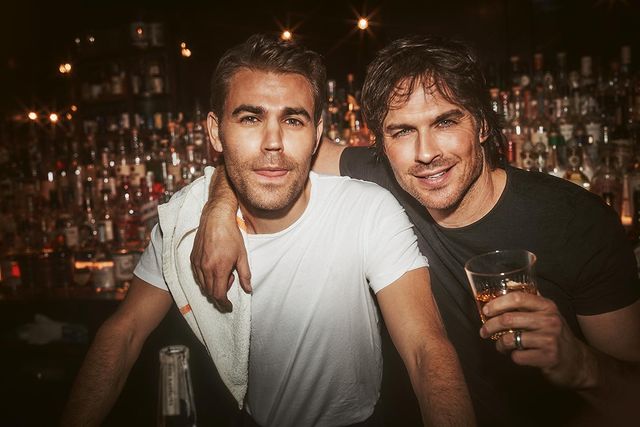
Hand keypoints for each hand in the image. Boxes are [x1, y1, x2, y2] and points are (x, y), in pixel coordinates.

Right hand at [190, 202, 251, 311]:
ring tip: (224, 275)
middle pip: (209, 292)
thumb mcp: (242, 255)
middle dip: (219, 296)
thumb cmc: (231, 235)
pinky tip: (214, 271)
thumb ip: (245, 275)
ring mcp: (197, 263)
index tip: (229, 306)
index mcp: (219, 269)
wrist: (216, 219)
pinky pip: (197, 276)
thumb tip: (248, 289)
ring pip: (202, 285)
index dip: (224, 304)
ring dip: (212, 287)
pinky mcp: (192, 258)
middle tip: (229, 285)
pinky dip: (204, 279)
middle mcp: (205, 268)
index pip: (218, 295)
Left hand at [479, 292, 595, 388]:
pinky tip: (518, 355)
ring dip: (500, 344)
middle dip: (490, 326)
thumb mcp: (547, 314)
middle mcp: (550, 320)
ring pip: (510, 339)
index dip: (497, 303)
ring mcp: (550, 339)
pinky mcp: (548, 358)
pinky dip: (513, 356)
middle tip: (483, 332)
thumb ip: (530, 303)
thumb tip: (506, 286)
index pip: (517, 298)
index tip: (486, 311)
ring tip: (501, 346)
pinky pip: (518, 356)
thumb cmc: (555, 335)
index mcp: (547, 306)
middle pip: (508, 319)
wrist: (577, 362)